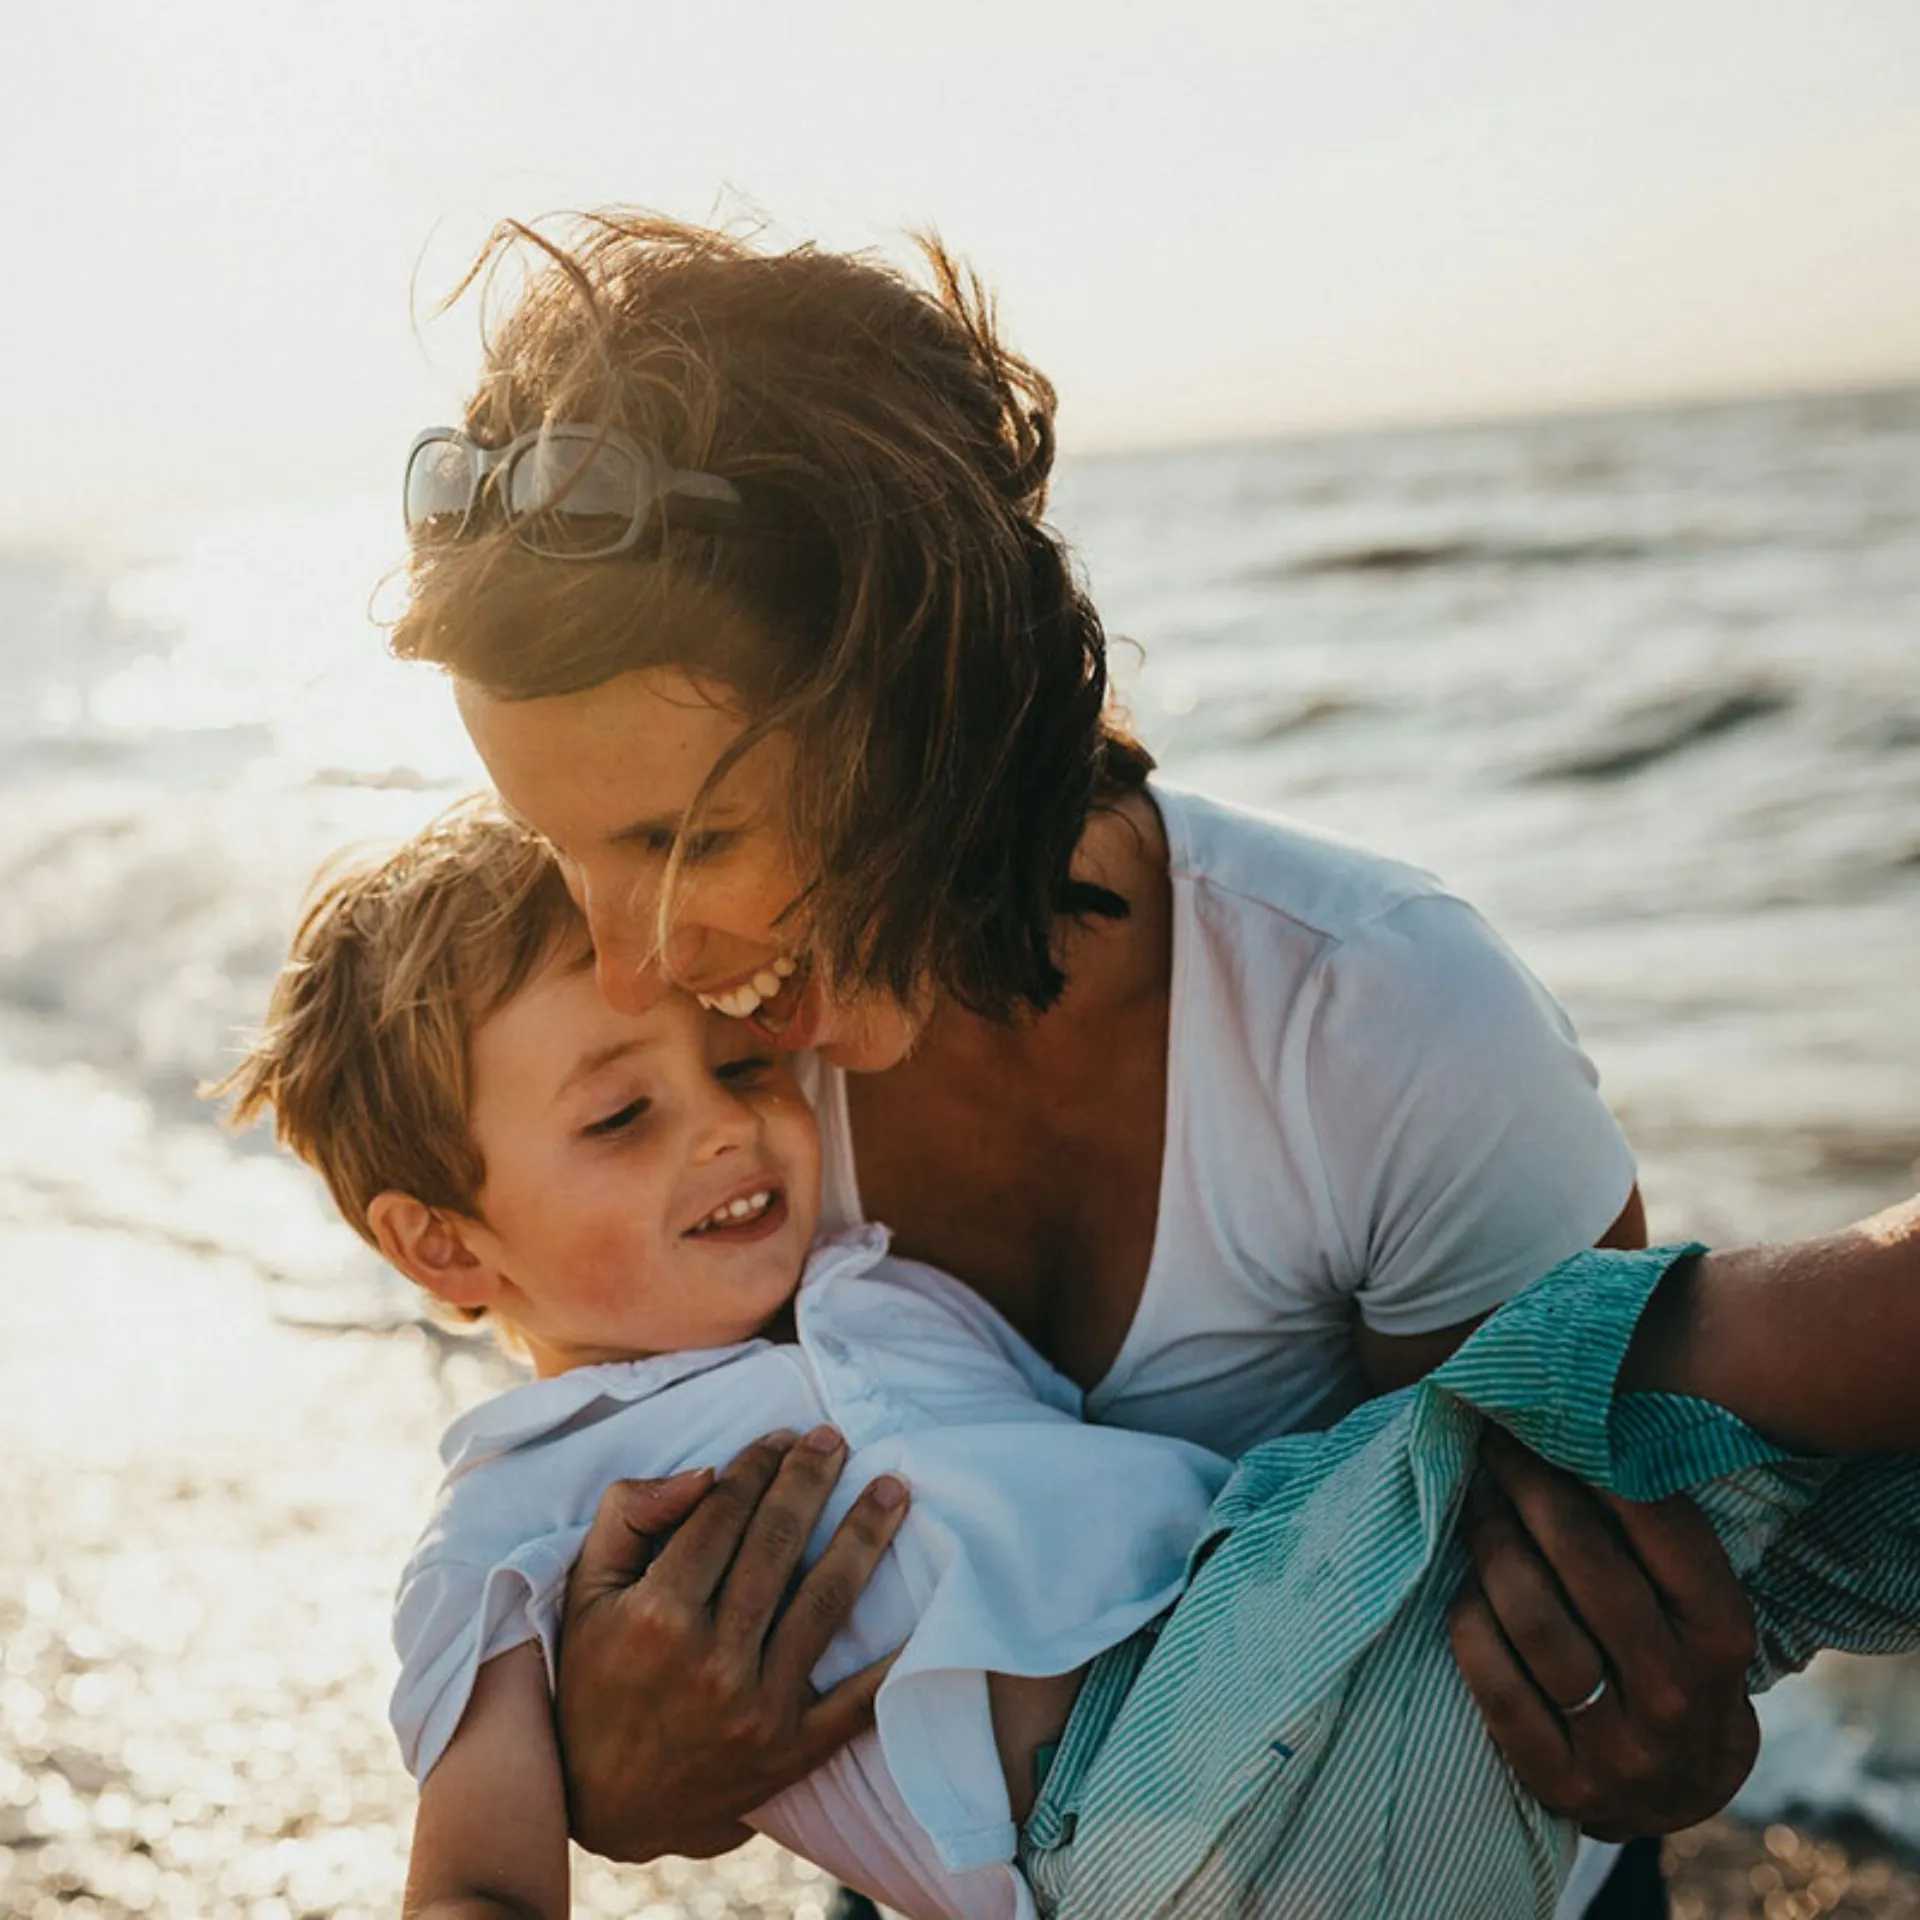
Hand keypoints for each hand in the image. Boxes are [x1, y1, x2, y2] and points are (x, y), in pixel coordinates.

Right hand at [555, 1428, 909, 1862]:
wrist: (601, 1805)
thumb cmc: (593, 1680)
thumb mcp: (585, 1591)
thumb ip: (630, 1516)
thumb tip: (704, 1472)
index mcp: (658, 1615)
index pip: (723, 1516)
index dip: (755, 1467)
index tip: (780, 1438)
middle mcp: (711, 1660)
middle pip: (778, 1546)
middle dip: (811, 1481)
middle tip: (836, 1439)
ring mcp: (756, 1709)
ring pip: (824, 1603)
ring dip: (864, 1537)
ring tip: (893, 1490)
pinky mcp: (790, 1753)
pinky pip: (855, 1702)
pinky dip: (892, 1660)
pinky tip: (923, 1612)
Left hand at [1448, 1428, 1758, 1840]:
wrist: (1675, 1794)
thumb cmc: (1674, 1661)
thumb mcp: (1696, 1608)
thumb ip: (1655, 1537)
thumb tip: (1582, 1425)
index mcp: (1721, 1636)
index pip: (1661, 1527)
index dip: (1596, 1462)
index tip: (1547, 1419)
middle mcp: (1677, 1692)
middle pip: (1586, 1562)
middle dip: (1530, 1487)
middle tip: (1494, 1445)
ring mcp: (1618, 1746)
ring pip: (1534, 1620)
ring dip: (1493, 1544)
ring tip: (1475, 1503)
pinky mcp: (1558, 1779)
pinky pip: (1493, 1680)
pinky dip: (1471, 1620)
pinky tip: (1464, 1585)